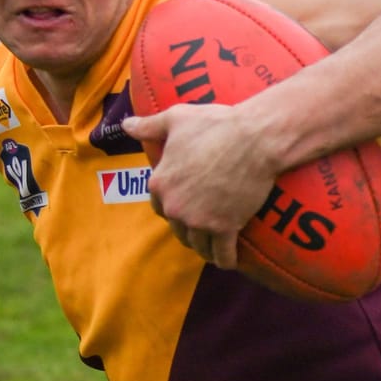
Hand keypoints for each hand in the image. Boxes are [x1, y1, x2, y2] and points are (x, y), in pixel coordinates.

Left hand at [124, 105, 284, 270]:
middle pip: (177, 227)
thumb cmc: (216, 124)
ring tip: (212, 247)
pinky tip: (227, 262)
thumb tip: (126, 125)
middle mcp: (175, 207)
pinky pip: (223, 252)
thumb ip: (149, 125)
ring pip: (197, 243)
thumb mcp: (177, 118)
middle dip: (187, 227)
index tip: (183, 203)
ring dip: (204, 247)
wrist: (255, 138)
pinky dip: (225, 259)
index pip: (158, 204)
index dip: (171, 204)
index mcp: (160, 183)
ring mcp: (200, 220)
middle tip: (201, 224)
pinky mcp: (226, 228)